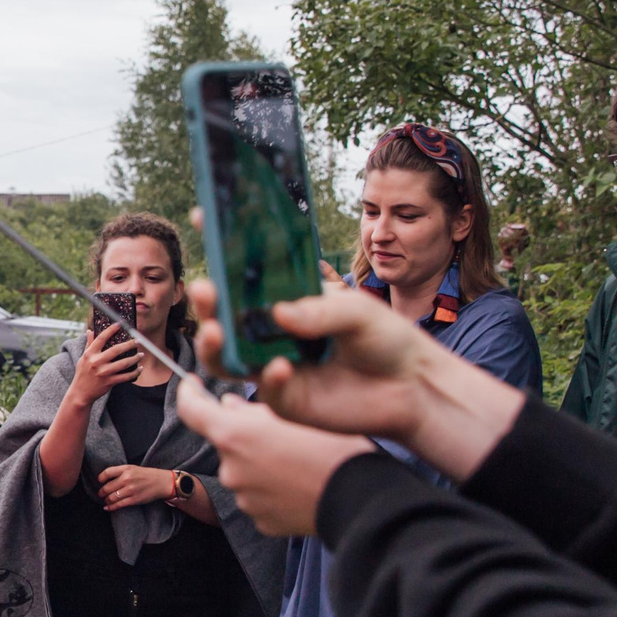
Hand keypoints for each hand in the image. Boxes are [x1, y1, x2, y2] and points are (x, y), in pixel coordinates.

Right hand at [67, 325, 143, 404]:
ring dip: (135, 358)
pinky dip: (134, 373)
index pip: (101, 338)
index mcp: (90, 354)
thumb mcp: (83, 358)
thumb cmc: (82, 374)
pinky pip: (125, 376)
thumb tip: (90, 331)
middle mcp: (96, 362)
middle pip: (116, 350)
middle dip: (129, 344)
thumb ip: (88, 344)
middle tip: (138, 341)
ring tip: (141, 354)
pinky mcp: (109, 382)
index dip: (111, 330)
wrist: (80, 393)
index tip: (120, 324)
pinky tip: (140, 368)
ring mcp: (103, 373)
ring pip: (124, 363)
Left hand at [94, 465, 176, 511]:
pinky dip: (111, 507)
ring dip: (106, 500)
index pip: (107, 473)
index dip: (101, 478)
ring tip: (106, 500)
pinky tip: (107, 507)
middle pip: (107, 487)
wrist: (162, 482)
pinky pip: (118, 505)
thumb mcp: (133, 468)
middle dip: (101, 492)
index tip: (100, 481)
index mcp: (126, 469)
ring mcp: (130, 490)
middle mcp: (127, 479)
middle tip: (100, 494)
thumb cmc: (147, 475)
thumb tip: (106, 479)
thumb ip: (121, 472)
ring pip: (111, 497)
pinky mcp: (134, 500)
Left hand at [174, 379, 373, 536]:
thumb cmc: (334, 447)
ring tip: (300, 460)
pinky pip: (260, 498)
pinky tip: (300, 483)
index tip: (193, 385)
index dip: (189, 394)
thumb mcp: (297, 414)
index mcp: (235, 435)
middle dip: (246, 436)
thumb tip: (228, 406)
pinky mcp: (260, 521)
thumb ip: (253, 410)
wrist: (361, 498)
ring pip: (245, 472)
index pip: (192, 410)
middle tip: (281, 431)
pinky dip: (273, 489)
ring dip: (261, 464)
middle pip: (228, 444)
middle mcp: (231, 469)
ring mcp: (244, 499)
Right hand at [189, 279, 525, 480]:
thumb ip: (321, 310)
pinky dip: (267, 377)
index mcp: (288, 299)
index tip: (203, 217)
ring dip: (214, 343)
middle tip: (202, 288)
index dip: (224, 247)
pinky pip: (264, 387)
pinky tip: (282, 367)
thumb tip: (277, 314)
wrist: (413, 387)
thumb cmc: (388, 339)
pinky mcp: (285, 399)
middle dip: (207, 302)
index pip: (248, 273)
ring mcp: (273, 365)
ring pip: (226, 356)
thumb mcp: (359, 310)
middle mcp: (273, 331)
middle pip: (225, 315)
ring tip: (216, 330)